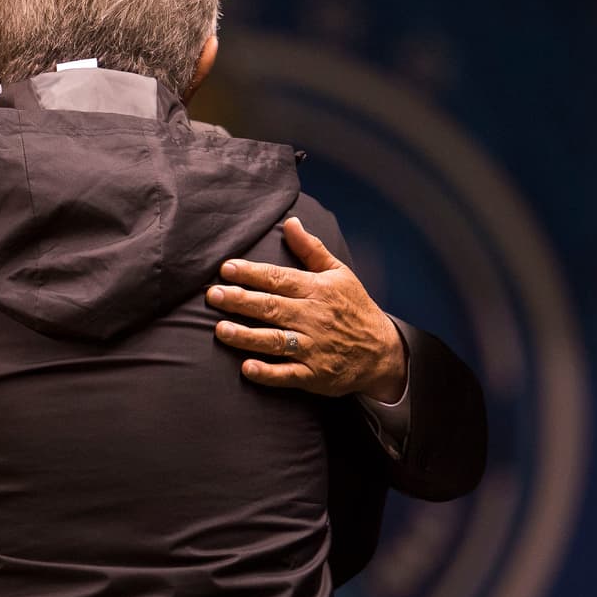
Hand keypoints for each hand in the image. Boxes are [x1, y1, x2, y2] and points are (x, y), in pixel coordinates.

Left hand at [206, 217, 405, 400]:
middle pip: (271, 307)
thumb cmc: (354, 308)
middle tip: (213, 295)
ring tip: (221, 330)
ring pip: (275, 340)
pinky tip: (247, 368)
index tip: (226, 269)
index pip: (279, 278)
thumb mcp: (339, 273)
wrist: (383, 351)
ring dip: (246, 336)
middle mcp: (312, 317)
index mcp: (316, 290)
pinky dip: (268, 372)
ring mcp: (313, 347)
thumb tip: (290, 221)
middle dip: (240, 300)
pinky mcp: (314, 375)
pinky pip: (288, 374)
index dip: (251, 273)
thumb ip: (311, 249)